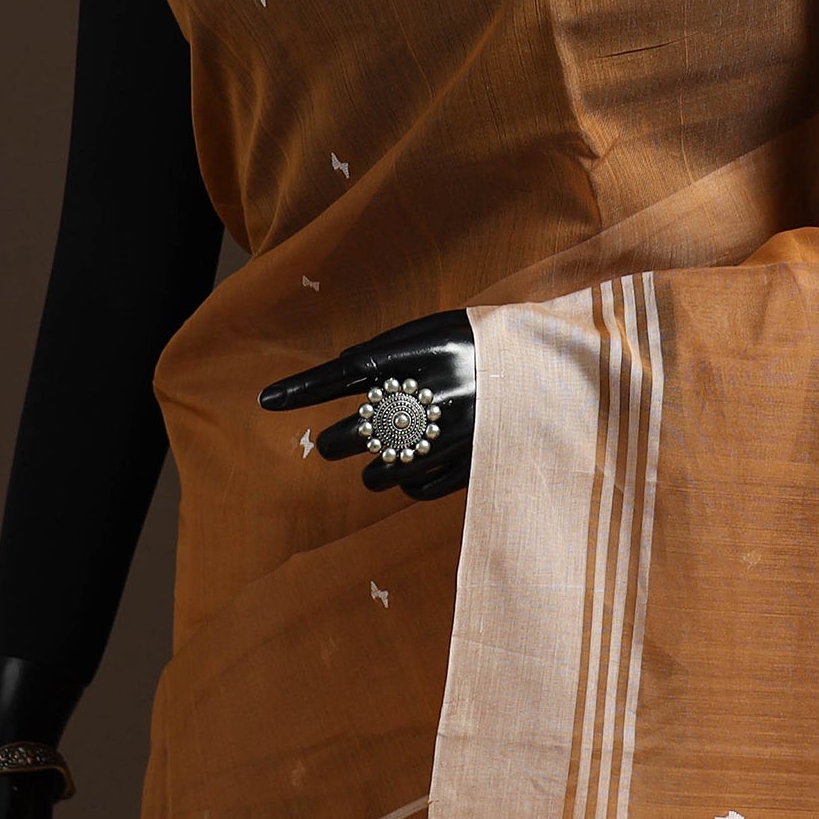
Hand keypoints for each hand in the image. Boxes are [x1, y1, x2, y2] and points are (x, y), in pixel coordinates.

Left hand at [259, 307, 476, 500]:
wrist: (553, 368)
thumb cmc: (489, 345)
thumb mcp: (441, 330)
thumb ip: (393, 350)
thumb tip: (345, 364)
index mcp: (419, 355)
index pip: (343, 374)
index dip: (302, 388)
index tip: (265, 401)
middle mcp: (428, 396)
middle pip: (354, 432)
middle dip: (337, 442)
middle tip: (338, 441)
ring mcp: (449, 434)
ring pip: (381, 471)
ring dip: (370, 470)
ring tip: (378, 462)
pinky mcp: (470, 465)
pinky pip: (417, 489)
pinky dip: (406, 484)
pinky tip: (411, 474)